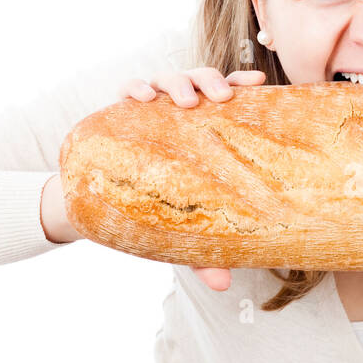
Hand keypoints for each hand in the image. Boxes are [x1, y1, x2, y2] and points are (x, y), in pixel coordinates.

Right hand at [118, 66, 266, 288]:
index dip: (242, 84)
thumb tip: (222, 284)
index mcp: (205, 127)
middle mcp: (180, 110)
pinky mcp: (118, 111)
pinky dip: (134, 88)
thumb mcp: (183, 231)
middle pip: (201, 79)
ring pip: (167, 78)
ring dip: (178, 84)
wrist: (104, 203)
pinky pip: (127, 88)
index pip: (228, 95)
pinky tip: (141, 99)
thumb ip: (203, 252)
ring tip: (186, 102)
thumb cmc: (158, 209)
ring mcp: (150, 107)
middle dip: (212, 81)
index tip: (259, 84)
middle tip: (221, 99)